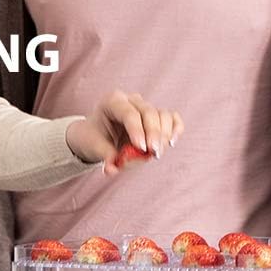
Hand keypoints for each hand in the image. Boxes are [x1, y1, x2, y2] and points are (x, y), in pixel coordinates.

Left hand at [66, 89, 183, 173]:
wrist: (96, 135)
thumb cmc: (94, 139)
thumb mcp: (95, 148)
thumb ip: (106, 157)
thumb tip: (112, 169)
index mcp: (112, 101)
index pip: (129, 113)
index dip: (137, 130)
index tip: (142, 148)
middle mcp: (131, 100)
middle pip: (149, 112)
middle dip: (153, 134)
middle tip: (153, 154)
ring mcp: (145, 106)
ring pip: (163, 115)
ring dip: (164, 135)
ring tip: (157, 153)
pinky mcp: (156, 115)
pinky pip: (172, 118)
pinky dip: (175, 129)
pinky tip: (171, 143)